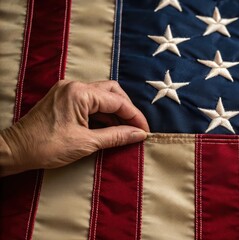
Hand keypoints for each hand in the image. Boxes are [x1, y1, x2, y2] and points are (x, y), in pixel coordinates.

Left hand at [0, 80, 148, 176]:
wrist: (15, 150)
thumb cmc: (47, 147)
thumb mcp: (87, 143)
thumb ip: (117, 136)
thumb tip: (139, 135)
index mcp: (80, 93)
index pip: (118, 101)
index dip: (135, 117)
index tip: (145, 131)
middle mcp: (74, 86)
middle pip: (112, 91)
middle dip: (127, 109)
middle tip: (136, 128)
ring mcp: (68, 91)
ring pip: (101, 96)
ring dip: (114, 112)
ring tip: (125, 131)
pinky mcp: (63, 99)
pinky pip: (90, 102)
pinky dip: (101, 114)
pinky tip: (109, 128)